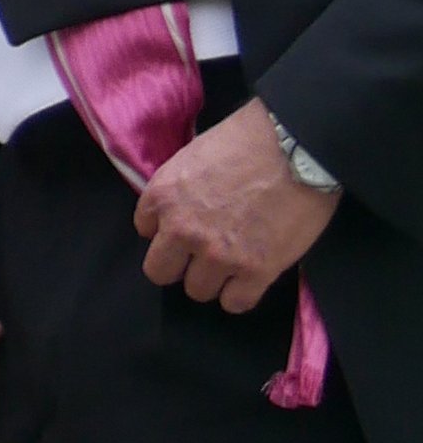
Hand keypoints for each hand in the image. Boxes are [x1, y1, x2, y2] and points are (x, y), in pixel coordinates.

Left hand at [134, 98, 339, 311]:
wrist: (298, 146)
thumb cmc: (248, 139)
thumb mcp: (195, 154)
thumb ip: (179, 188)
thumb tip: (178, 208)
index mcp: (164, 195)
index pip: (145, 229)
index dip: (166, 228)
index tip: (185, 225)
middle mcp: (183, 230)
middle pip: (160, 272)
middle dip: (179, 263)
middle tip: (202, 251)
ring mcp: (218, 255)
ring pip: (198, 291)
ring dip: (213, 278)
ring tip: (234, 259)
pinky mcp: (255, 272)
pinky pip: (235, 303)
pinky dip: (242, 292)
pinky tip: (252, 275)